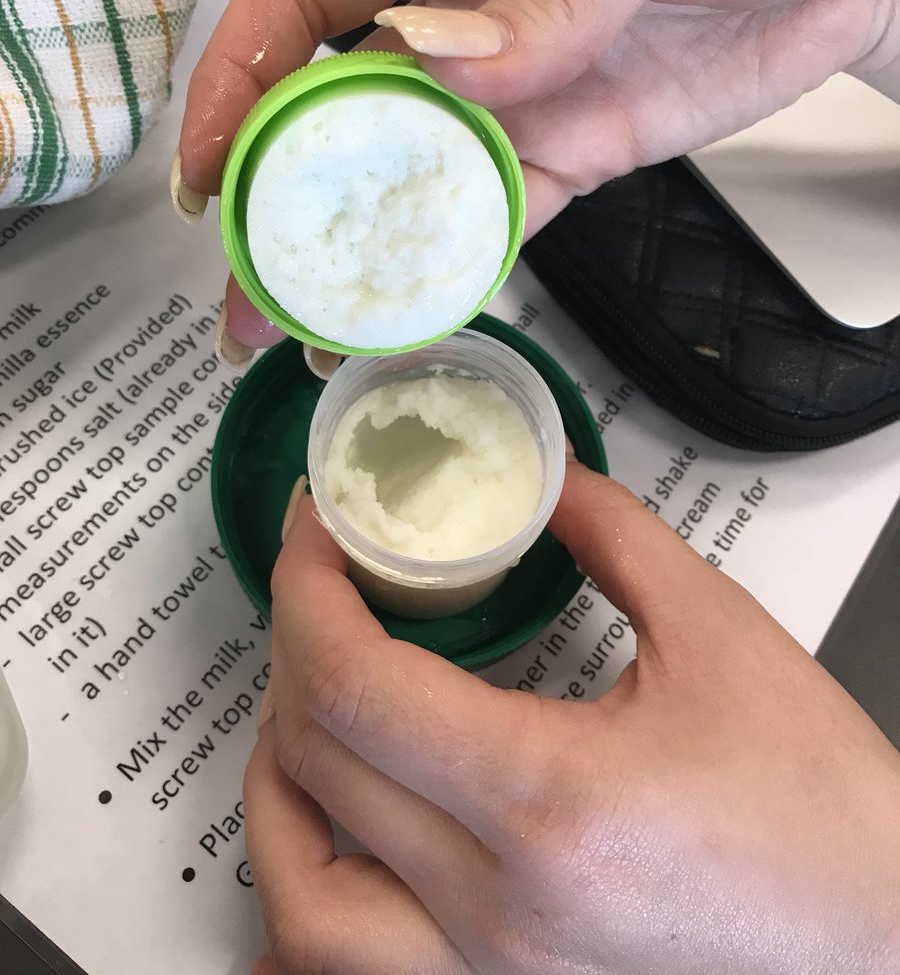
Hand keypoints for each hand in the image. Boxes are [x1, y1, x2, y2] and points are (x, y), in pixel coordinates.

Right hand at [176, 0, 899, 357]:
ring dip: (354, 256)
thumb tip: (435, 55)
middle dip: (276, 198)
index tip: (208, 165)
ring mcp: (522, 96)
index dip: (239, 74)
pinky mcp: (578, 152)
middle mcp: (468, 17)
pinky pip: (500, 219)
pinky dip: (453, 271)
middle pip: (338, 110)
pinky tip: (409, 321)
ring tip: (307, 333)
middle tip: (243, 293)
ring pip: (410, 182)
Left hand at [243, 464, 899, 974]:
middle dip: (292, 644)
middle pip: (316, 762)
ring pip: (301, 898)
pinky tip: (326, 831)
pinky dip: (306, 892)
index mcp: (551, 800)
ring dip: (275, 783)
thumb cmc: (818, 804)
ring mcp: (491, 964)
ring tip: (304, 705)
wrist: (879, 936)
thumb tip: (539, 481)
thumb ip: (610, 535)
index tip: (316, 529)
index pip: (356, 686)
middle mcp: (500, 901)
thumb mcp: (718, 632)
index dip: (308, 587)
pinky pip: (352, 966)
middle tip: (326, 581)